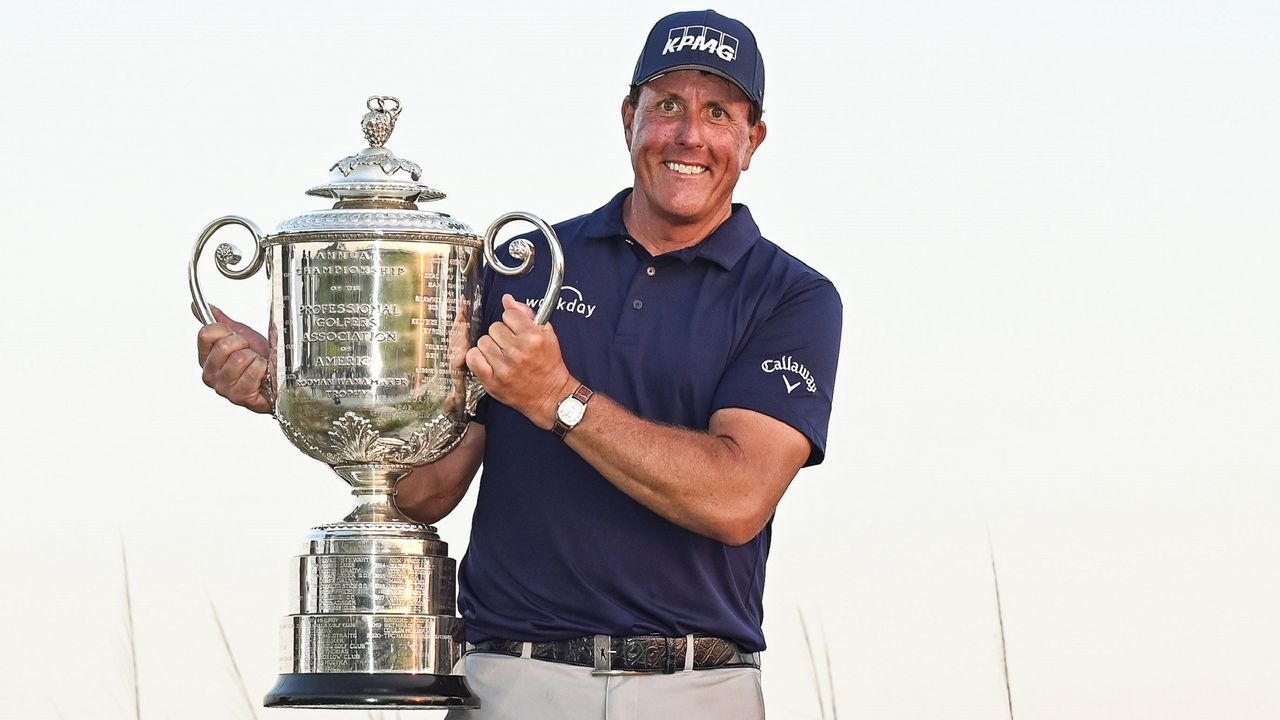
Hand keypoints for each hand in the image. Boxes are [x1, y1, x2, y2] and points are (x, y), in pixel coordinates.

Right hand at [194, 304, 271, 413]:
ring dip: (254, 358)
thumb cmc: (260, 357)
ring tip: (257, 364)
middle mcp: (211, 374)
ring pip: (239, 359)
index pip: (206, 333)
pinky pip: (253, 371)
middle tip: (250, 352)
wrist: (280, 375)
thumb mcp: (240, 335)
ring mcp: (224, 388)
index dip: (226, 331)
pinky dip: (263, 368)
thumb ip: (219, 322)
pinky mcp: (239, 397)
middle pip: (223, 346)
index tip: (236, 337)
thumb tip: (196, 306)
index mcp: (206, 358)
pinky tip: (263, 375)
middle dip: (243, 344)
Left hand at [466, 294, 574, 428]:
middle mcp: (518, 352)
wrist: (550, 396)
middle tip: (510, 345)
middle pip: (494, 327)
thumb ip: (527, 315)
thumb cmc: (549, 366)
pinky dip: (477, 357)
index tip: (515, 329)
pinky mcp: (492, 381)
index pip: (509, 314)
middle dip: (502, 334)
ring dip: (490, 346)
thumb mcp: (547, 336)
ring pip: (483, 341)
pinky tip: (487, 360)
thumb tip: (508, 300)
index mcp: (533, 338)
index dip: (512, 321)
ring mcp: (504, 367)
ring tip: (501, 355)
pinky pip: (473, 358)